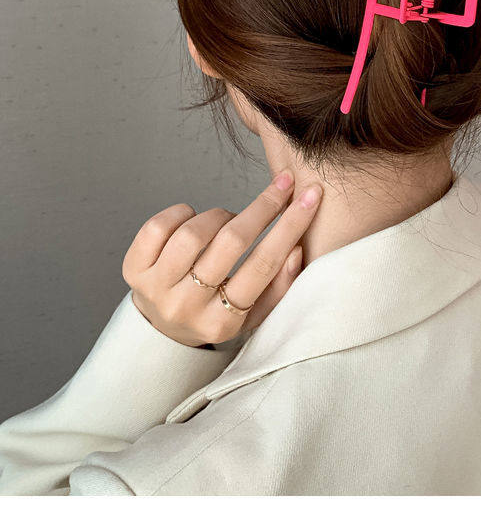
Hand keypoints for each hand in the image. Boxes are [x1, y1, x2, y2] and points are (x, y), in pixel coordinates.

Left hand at [122, 172, 321, 345]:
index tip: (310, 195)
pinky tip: (192, 220)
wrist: (162, 331)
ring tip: (226, 222)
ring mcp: (156, 288)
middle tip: (281, 185)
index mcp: (223, 322)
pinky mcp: (133, 271)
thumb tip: (296, 248)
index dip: (290, 225)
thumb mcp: (254, 313)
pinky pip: (158, 227)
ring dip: (220, 215)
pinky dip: (182, 213)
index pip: (264, 265)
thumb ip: (279, 286)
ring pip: (193, 232)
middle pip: (231, 243)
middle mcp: (187, 307)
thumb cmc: (217, 314)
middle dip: (263, 207)